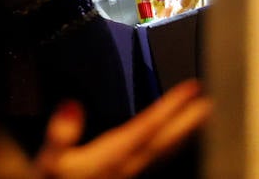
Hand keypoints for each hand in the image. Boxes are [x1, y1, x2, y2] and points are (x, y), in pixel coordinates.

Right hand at [33, 80, 210, 178]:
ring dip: (183, 132)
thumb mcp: (50, 160)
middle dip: (186, 119)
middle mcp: (127, 165)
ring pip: (165, 150)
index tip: (191, 89)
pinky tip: (171, 140)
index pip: (148, 127)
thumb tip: (72, 105)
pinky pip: (157, 157)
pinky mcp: (125, 175)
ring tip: (200, 116)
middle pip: (164, 140)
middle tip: (208, 100)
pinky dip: (169, 144)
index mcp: (112, 156)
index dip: (171, 107)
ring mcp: (129, 173)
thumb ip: (60, 135)